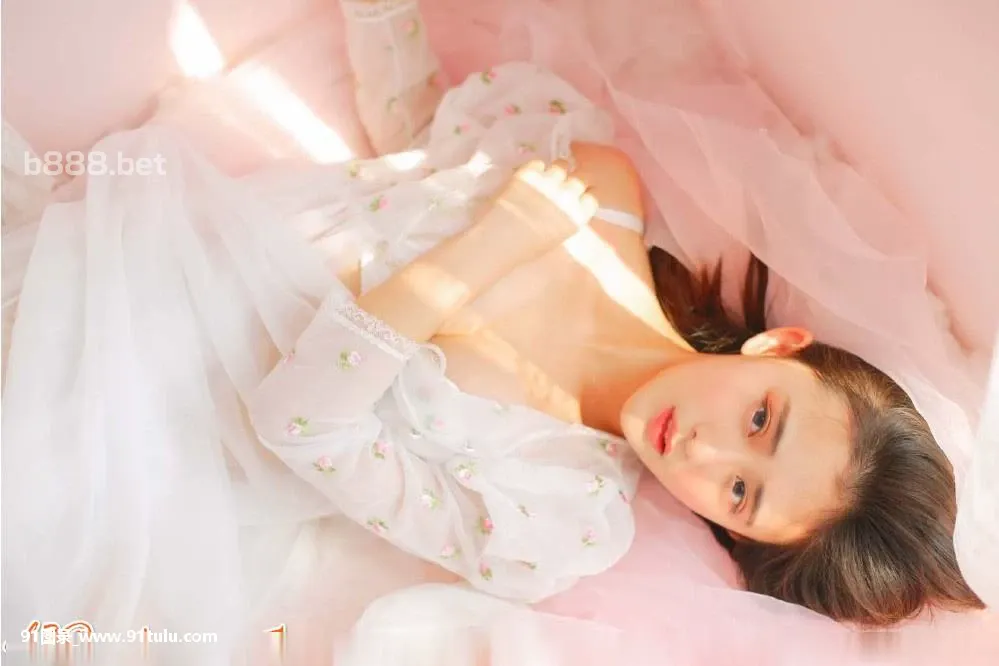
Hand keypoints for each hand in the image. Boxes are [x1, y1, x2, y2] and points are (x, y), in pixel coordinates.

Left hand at [473, 160, 598, 267]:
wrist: (499, 241)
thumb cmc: (526, 249)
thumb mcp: (556, 238)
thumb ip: (565, 220)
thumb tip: (564, 209)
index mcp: (576, 216)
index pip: (591, 199)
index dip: (584, 197)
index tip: (578, 197)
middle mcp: (567, 196)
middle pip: (581, 178)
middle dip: (574, 181)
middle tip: (563, 185)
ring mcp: (548, 182)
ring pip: (562, 165)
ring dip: (557, 170)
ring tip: (547, 176)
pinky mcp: (529, 173)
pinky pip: (539, 163)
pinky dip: (536, 168)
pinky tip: (530, 176)